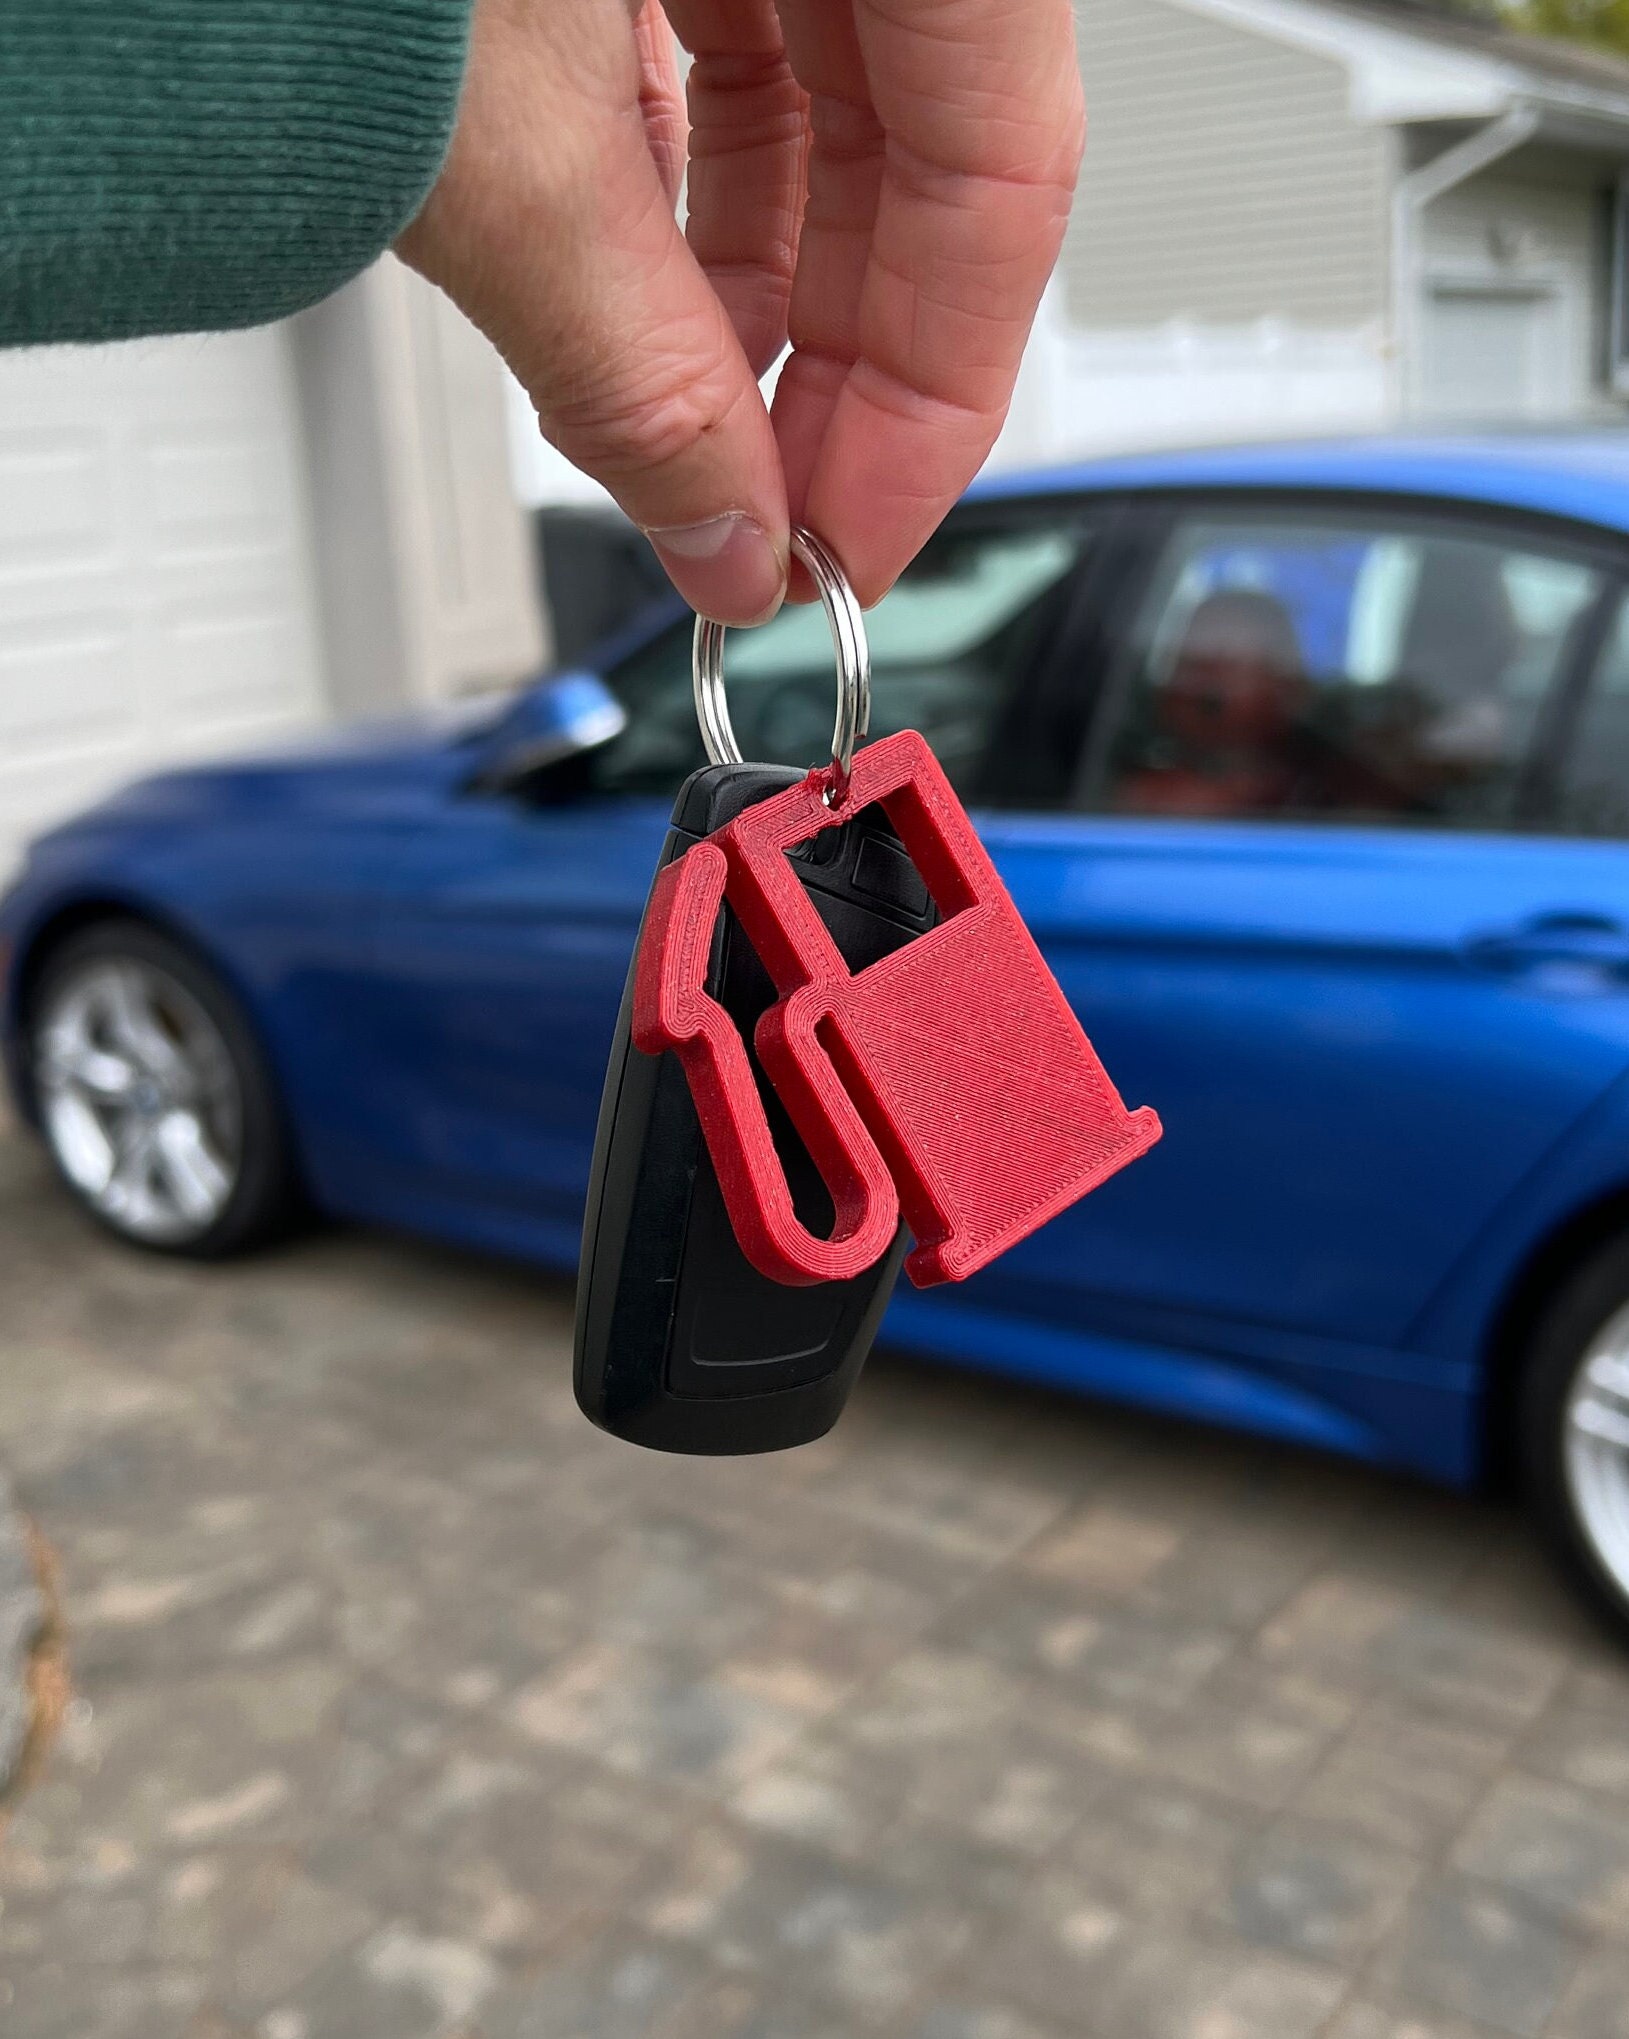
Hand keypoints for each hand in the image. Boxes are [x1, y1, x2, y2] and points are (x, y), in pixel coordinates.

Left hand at [399, 0, 1082, 624]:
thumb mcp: (492, 132)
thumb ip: (634, 361)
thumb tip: (719, 529)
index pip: (1003, 170)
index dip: (937, 399)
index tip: (852, 545)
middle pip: (931, 151)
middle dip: (848, 366)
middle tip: (771, 521)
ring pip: (841, 105)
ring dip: (775, 290)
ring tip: (704, 430)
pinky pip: (741, 44)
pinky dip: (704, 185)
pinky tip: (662, 292)